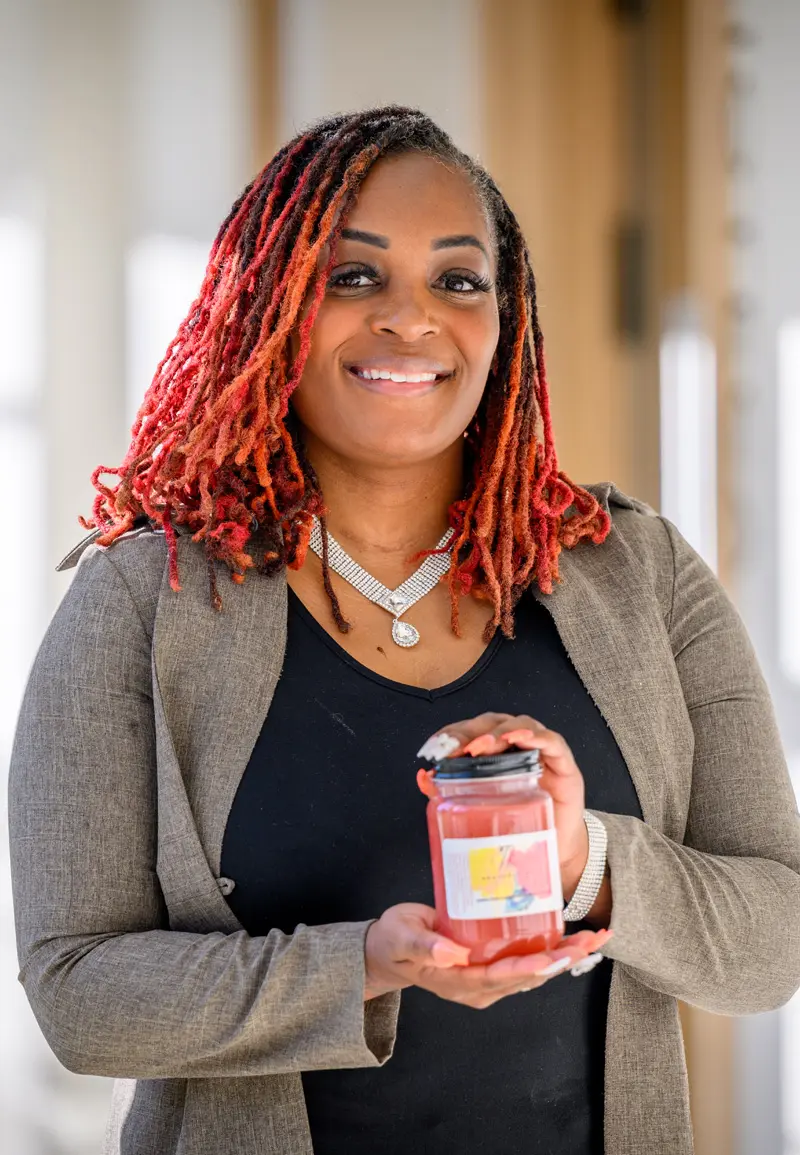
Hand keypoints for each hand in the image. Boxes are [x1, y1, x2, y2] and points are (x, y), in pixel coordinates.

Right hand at [364, 903, 611, 1008]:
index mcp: (458, 981)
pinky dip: (549, 952)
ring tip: (594, 937)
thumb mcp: (401, 938)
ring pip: (531, 973)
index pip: (501, 977)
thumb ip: (425, 945)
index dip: (532, 967)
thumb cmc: (393, 942)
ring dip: (563, 956)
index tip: (557, 957)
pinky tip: (568, 937)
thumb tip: (454, 952)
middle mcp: (478, 987)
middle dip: (561, 959)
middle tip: (592, 940)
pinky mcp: (489, 968)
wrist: (387, 953)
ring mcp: (485, 981)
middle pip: (526, 977)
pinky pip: (524, 964)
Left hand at [418, 713, 589, 892]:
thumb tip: (423, 777)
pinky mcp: (562, 761)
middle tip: (459, 749)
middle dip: (472, 732)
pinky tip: (521, 738)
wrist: (557, 846)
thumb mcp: (481, 808)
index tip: (436, 748)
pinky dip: (536, 735)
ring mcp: (540, 750)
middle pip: (492, 722)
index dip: (452, 733)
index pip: (470, 730)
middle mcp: (516, 744)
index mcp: (495, 751)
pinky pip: (551, 739)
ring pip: (519, 724)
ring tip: (483, 747)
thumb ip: (450, 793)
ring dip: (499, 732)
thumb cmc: (519, 822)